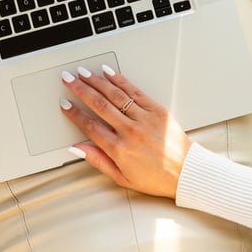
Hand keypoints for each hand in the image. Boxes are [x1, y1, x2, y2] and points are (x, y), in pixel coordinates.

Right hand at [60, 65, 190, 197]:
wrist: (186, 172)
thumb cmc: (156, 177)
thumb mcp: (122, 178)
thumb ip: (97, 160)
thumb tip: (77, 148)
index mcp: (119, 150)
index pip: (90, 125)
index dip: (74, 113)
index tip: (65, 104)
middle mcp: (130, 131)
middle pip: (99, 104)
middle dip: (80, 89)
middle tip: (68, 79)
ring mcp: (144, 118)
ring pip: (115, 94)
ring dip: (96, 81)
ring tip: (83, 73)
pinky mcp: (156, 109)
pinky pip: (134, 91)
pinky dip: (120, 80)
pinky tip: (108, 73)